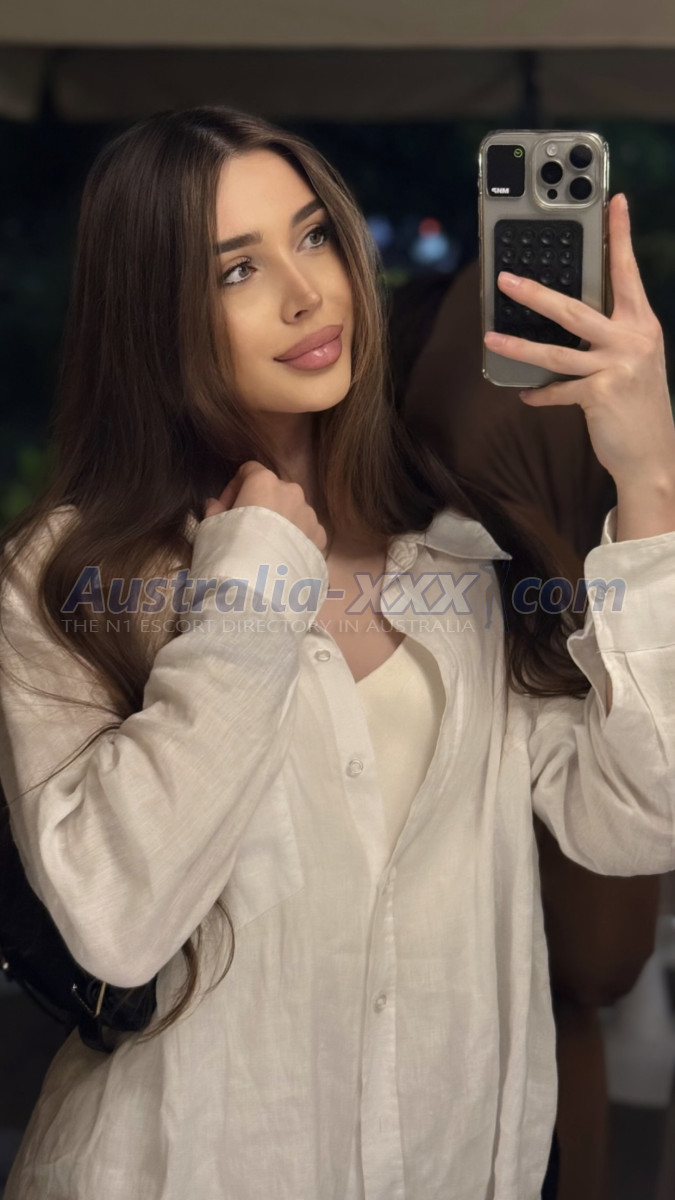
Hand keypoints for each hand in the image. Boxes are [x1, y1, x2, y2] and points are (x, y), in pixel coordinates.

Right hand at [203, 461, 327, 556]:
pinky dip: (295, 540)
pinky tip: (282, 559)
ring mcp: (310, 515)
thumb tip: (215, 505)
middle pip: (274, 491)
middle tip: (245, 530)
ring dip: (280, 523)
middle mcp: (292, 492)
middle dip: (260, 505)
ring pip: (293, 512)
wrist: (258, 587)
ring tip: (266, 550)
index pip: (250, 471)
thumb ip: (214, 511)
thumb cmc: (229, 550)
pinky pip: (306, 532)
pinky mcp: (321, 539)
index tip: (225, 509)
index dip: (234, 488)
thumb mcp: (210, 528)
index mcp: (264, 482)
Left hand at [484, 193, 674, 488]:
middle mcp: (632, 340)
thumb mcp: (633, 360)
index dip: (620, 235)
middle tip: (504, 279)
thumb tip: (565, 318)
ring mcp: (617, 367)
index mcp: (641, 324)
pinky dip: (540, 394)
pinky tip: (525, 395)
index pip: (627, 271)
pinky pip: (558, 390)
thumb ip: (609, 336)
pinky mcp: (601, 395)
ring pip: (556, 351)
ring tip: (490, 339)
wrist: (652, 453)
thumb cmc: (636, 402)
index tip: (614, 201)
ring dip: (518, 346)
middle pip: (574, 309)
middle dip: (535, 293)